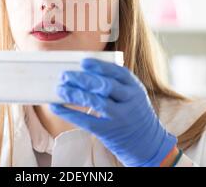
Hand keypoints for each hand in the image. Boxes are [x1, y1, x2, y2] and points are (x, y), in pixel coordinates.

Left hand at [50, 58, 176, 166]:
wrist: (147, 143)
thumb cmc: (134, 112)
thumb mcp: (133, 95)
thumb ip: (115, 84)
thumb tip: (83, 72)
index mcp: (135, 88)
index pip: (117, 72)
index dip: (99, 66)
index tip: (83, 61)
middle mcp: (129, 101)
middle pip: (104, 86)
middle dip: (83, 79)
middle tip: (65, 75)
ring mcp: (119, 117)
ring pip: (95, 102)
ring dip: (75, 94)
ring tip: (60, 88)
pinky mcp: (108, 131)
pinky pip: (86, 121)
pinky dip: (70, 113)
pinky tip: (57, 107)